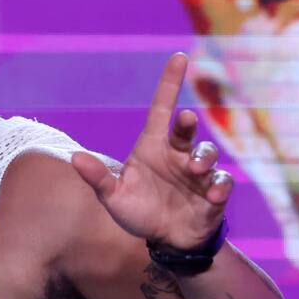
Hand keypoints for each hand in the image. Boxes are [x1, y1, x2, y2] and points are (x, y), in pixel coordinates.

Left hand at [71, 52, 231, 249]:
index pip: (162, 109)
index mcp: (153, 148)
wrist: (165, 241)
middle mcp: (178, 154)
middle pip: (186, 129)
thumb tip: (75, 157)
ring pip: (208, 153)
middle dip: (187, 123)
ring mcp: (198, 172)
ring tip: (195, 170)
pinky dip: (220, 185)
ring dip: (204, 157)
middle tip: (184, 119)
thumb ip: (98, 179)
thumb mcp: (113, 197)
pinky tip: (213, 195)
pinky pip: (223, 181)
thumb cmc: (139, 212)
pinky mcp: (214, 192)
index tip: (179, 57)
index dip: (170, 84)